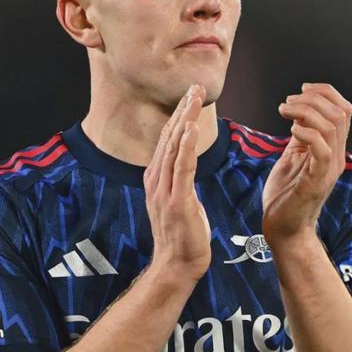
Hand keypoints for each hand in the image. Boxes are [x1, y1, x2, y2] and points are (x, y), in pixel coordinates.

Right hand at [144, 84, 211, 282]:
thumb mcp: (179, 199)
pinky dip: (185, 147)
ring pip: (174, 147)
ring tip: (194, 97)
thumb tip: (185, 163)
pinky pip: (181, 169)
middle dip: (183, 109)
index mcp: (157, 178)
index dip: (179, 115)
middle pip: (170, 137)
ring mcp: (164, 191)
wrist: (176, 265)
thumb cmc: (182, 234)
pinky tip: (190, 128)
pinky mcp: (176, 201)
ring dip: (185, 119)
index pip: (169, 140)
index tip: (191, 95)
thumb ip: (179, 179)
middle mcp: (156, 180)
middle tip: (195, 86)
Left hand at [262, 83, 351, 246]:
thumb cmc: (285, 195)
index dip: (326, 92)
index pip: (343, 110)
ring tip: (284, 111)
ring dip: (305, 111)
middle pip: (340, 113)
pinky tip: (291, 130)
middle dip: (312, 98)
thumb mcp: (293, 157)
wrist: (282, 228)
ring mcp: (328, 168)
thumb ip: (301, 137)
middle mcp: (336, 156)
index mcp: (332, 148)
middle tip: (287, 103)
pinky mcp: (317, 180)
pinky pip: (322, 149)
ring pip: (332, 126)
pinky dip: (307, 133)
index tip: (301, 89)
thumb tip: (299, 115)